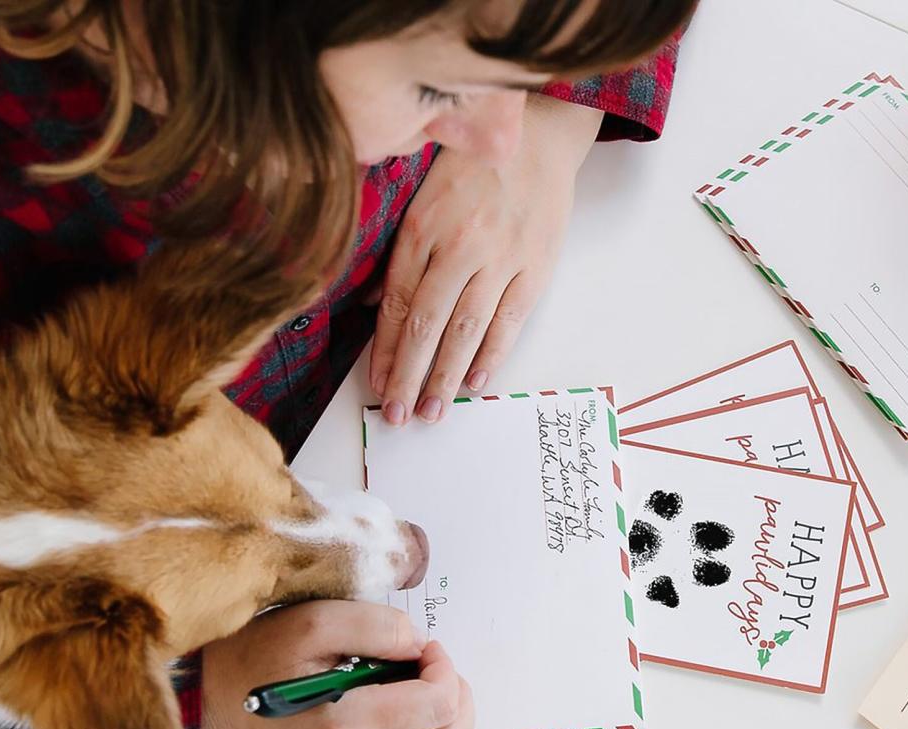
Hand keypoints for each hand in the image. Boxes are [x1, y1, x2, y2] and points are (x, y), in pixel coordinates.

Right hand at [201, 601, 473, 728]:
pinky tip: (384, 692)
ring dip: (437, 710)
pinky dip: (412, 721)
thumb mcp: (313, 621)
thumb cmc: (252, 658)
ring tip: (407, 675)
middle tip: (429, 662)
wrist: (208, 699)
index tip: (423, 645)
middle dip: (454, 694)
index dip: (443, 666)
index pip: (438, 706)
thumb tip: (417, 643)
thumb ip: (376, 626)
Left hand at [369, 94, 602, 424]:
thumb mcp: (420, 197)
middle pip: (426, 324)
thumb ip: (399, 252)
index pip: (396, 303)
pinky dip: (491, 355)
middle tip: (398, 415)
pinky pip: (509, 320)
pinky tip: (475, 383)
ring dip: (446, 376)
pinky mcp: (536, 265)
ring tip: (432, 411)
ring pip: (466, 329)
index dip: (383, 350)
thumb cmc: (473, 165)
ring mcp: (500, 258)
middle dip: (408, 375)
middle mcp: (459, 247)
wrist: (538, 133)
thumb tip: (370, 303)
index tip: (376, 384)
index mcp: (423, 229)